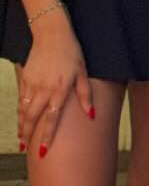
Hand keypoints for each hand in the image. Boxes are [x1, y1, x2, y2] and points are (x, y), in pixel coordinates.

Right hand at [17, 11, 92, 157]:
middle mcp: (43, 89)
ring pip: (23, 110)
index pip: (52, 119)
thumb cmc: (71, 53)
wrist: (52, 34)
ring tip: (21, 139)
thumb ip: (85, 96)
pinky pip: (21, 99)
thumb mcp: (83, 73)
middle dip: (27, 135)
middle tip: (25, 149)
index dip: (47, 137)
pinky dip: (20, 111)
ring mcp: (32, 84)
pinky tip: (21, 119)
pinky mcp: (25, 78)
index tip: (43, 151)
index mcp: (60, 90)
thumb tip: (91, 115)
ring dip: (21, 125)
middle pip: (32, 118)